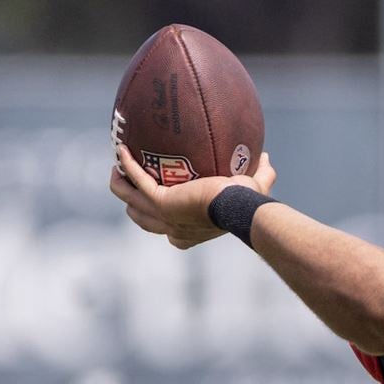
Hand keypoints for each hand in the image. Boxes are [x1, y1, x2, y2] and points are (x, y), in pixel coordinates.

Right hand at [109, 145, 276, 248]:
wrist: (239, 207)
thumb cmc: (247, 203)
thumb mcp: (255, 188)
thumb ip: (262, 174)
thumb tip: (265, 156)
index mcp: (190, 232)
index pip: (170, 233)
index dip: (162, 220)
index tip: (162, 203)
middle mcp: (172, 228)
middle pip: (143, 219)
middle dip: (133, 203)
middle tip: (129, 183)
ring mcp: (163, 216)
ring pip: (131, 202)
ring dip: (122, 185)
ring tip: (118, 169)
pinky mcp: (160, 202)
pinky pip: (137, 180)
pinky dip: (129, 165)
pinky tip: (123, 150)